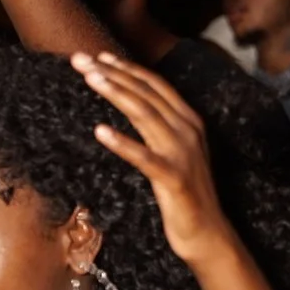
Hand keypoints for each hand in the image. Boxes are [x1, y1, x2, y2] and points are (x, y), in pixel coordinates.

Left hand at [75, 52, 237, 267]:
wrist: (208, 233)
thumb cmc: (184, 192)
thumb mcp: (173, 151)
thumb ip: (158, 126)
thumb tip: (132, 102)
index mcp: (188, 121)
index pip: (154, 85)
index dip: (126, 68)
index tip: (98, 56)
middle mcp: (187, 131)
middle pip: (145, 93)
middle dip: (112, 73)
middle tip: (81, 59)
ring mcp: (182, 153)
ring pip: (145, 114)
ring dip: (115, 93)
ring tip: (89, 78)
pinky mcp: (174, 178)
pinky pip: (144, 157)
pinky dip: (122, 142)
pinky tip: (99, 131)